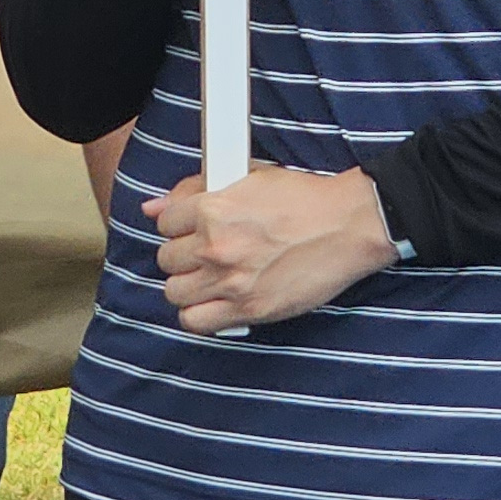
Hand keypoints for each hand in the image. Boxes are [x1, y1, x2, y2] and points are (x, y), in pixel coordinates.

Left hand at [147, 163, 395, 332]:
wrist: (348, 226)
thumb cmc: (305, 200)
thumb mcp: (249, 177)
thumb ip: (196, 190)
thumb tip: (153, 208)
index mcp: (214, 209)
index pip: (164, 223)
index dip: (179, 226)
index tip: (191, 230)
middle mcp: (216, 247)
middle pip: (166, 259)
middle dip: (183, 255)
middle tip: (205, 253)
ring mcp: (230, 281)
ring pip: (174, 292)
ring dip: (188, 285)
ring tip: (208, 278)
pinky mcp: (248, 309)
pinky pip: (195, 322)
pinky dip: (198, 315)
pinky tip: (214, 302)